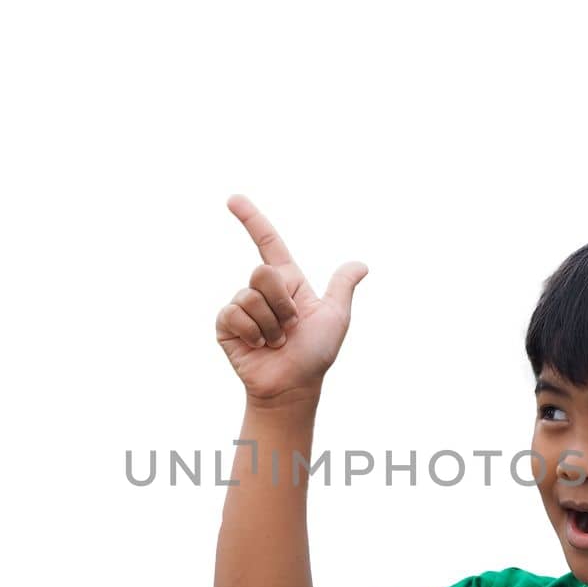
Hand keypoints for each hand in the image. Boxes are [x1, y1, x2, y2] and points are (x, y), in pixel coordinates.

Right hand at [215, 194, 367, 406]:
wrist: (293, 387)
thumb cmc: (315, 355)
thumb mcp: (335, 317)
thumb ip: (342, 288)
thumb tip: (361, 265)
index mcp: (288, 282)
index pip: (268, 242)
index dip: (251, 219)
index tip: (233, 199)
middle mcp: (262, 290)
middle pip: (263, 272)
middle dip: (282, 303)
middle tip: (290, 328)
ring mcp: (242, 307)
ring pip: (250, 296)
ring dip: (271, 325)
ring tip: (276, 342)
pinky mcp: (226, 325)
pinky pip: (235, 314)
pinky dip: (253, 333)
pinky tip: (258, 346)